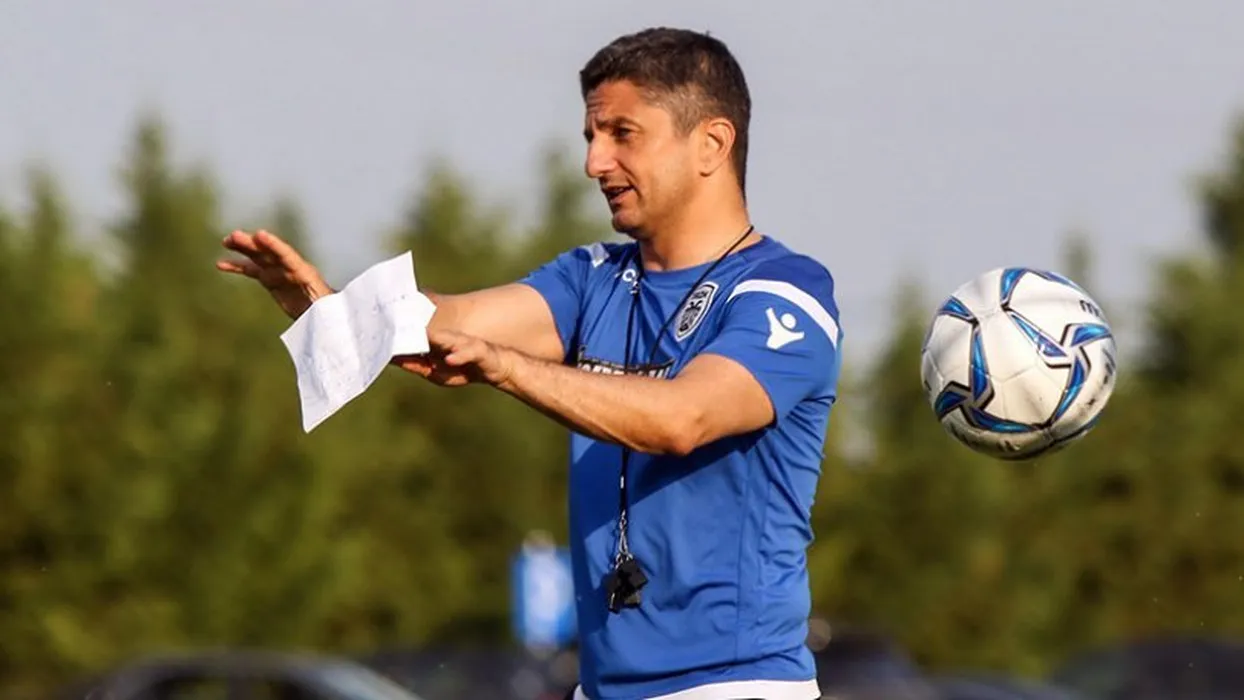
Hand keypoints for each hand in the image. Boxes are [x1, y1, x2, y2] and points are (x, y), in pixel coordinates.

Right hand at [216, 229, 333, 318]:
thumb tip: (317, 311)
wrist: (327, 314)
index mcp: (305, 273)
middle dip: (254, 244)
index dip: (274, 245)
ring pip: (259, 257)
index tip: (260, 235)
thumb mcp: (324, 309)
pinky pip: (252, 270)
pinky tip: (220, 264)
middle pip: (270, 253)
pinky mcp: (272, 280)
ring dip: (243, 249)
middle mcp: (291, 268)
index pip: (288, 256)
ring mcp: (280, 272)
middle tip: (235, 235)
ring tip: (226, 241)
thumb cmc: (328, 311)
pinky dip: (238, 267)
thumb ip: (318, 306)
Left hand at [396, 329, 515, 387]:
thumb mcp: (436, 373)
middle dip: (415, 330)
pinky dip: (459, 356)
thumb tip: (394, 360)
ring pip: (449, 339)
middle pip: (430, 333)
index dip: (402, 335)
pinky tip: (450, 359)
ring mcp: (464, 343)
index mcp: (436, 343)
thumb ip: (417, 365)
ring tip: (425, 338)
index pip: (416, 337)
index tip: (382, 332)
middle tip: (398, 327)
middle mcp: (449, 339)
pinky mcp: (479, 350)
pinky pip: (469, 352)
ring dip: (437, 339)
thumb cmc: (464, 369)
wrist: (497, 368)